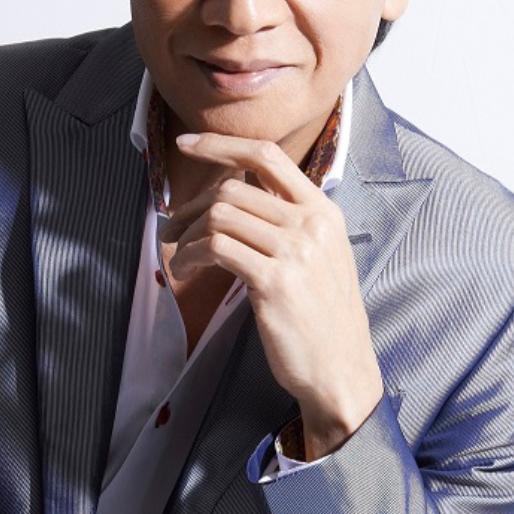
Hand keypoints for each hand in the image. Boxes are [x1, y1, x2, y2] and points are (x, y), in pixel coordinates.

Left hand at [160, 133, 382, 458]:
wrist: (341, 370)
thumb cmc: (322, 319)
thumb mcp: (318, 257)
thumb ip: (287, 223)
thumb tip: (235, 195)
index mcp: (323, 212)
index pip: (268, 155)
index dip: (222, 144)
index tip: (188, 142)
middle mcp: (312, 224)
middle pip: (233, 189)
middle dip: (192, 208)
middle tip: (172, 230)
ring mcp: (296, 251)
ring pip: (220, 217)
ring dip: (186, 238)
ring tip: (178, 260)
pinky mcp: (275, 281)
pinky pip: (216, 249)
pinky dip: (189, 257)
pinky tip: (183, 273)